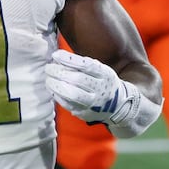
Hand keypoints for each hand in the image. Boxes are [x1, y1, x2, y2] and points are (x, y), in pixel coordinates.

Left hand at [45, 49, 160, 136]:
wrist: (120, 106)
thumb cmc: (103, 83)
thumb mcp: (100, 70)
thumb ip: (83, 64)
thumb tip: (57, 57)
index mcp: (106, 75)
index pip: (86, 65)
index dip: (69, 59)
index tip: (55, 54)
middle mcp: (102, 89)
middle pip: (77, 79)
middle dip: (59, 72)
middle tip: (48, 67)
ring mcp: (94, 104)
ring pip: (73, 94)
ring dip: (56, 85)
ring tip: (48, 78)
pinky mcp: (86, 114)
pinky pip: (69, 105)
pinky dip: (58, 96)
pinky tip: (52, 89)